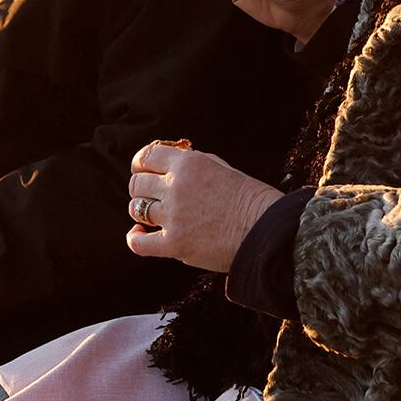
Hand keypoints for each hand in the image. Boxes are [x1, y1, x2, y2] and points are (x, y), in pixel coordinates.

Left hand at [124, 140, 281, 273]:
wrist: (265, 230)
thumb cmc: (249, 198)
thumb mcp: (220, 167)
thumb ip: (192, 163)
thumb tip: (171, 162)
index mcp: (187, 164)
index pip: (146, 156)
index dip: (140, 163)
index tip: (142, 169)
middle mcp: (175, 187)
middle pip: (137, 183)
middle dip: (141, 188)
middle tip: (150, 194)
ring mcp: (173, 217)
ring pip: (137, 209)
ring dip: (141, 211)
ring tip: (151, 215)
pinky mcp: (175, 244)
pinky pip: (140, 243)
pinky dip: (135, 239)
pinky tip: (139, 234)